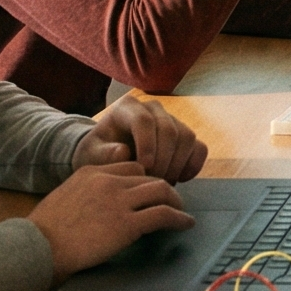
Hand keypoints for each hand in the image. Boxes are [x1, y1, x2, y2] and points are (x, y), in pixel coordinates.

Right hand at [29, 162, 193, 281]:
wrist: (37, 247)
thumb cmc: (44, 231)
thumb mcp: (66, 197)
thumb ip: (88, 193)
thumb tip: (105, 205)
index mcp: (91, 172)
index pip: (130, 166)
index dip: (144, 179)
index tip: (150, 191)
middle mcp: (108, 181)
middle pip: (149, 176)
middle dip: (163, 189)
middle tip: (171, 201)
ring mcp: (119, 201)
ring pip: (161, 190)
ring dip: (175, 201)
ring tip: (180, 212)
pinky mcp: (127, 224)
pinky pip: (163, 215)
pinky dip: (179, 218)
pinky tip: (184, 224)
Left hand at [75, 95, 207, 182]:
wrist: (109, 156)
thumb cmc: (99, 154)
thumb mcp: (91, 155)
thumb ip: (103, 155)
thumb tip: (123, 151)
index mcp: (128, 108)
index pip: (144, 120)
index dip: (147, 144)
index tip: (144, 168)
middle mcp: (153, 109)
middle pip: (169, 129)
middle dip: (163, 160)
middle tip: (152, 182)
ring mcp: (173, 121)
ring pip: (187, 137)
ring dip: (177, 165)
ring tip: (161, 183)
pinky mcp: (185, 136)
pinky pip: (200, 148)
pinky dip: (193, 166)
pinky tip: (179, 179)